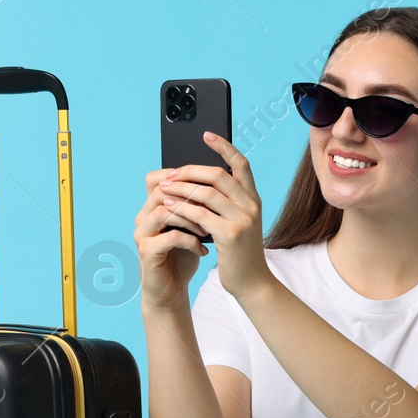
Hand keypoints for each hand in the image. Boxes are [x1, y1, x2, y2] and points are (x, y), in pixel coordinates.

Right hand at [134, 168, 207, 313]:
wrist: (171, 291)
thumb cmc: (183, 257)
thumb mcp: (192, 227)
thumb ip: (196, 207)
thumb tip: (219, 184)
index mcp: (151, 207)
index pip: (155, 179)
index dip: (179, 176)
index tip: (206, 185)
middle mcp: (143, 217)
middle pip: (160, 191)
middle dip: (190, 196)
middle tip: (212, 206)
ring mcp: (142, 234)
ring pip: (163, 211)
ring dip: (190, 217)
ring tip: (208, 229)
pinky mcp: (146, 252)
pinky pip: (169, 237)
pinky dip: (190, 241)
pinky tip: (203, 249)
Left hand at [157, 132, 270, 298]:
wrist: (252, 283)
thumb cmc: (239, 254)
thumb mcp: (238, 224)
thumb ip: (226, 204)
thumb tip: (197, 183)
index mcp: (253, 199)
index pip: (241, 163)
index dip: (224, 147)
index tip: (206, 134)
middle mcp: (251, 205)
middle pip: (218, 175)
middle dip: (190, 170)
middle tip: (171, 172)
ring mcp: (242, 220)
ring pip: (206, 193)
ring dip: (181, 188)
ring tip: (164, 187)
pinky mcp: (230, 235)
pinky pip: (200, 214)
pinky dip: (182, 208)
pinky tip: (169, 206)